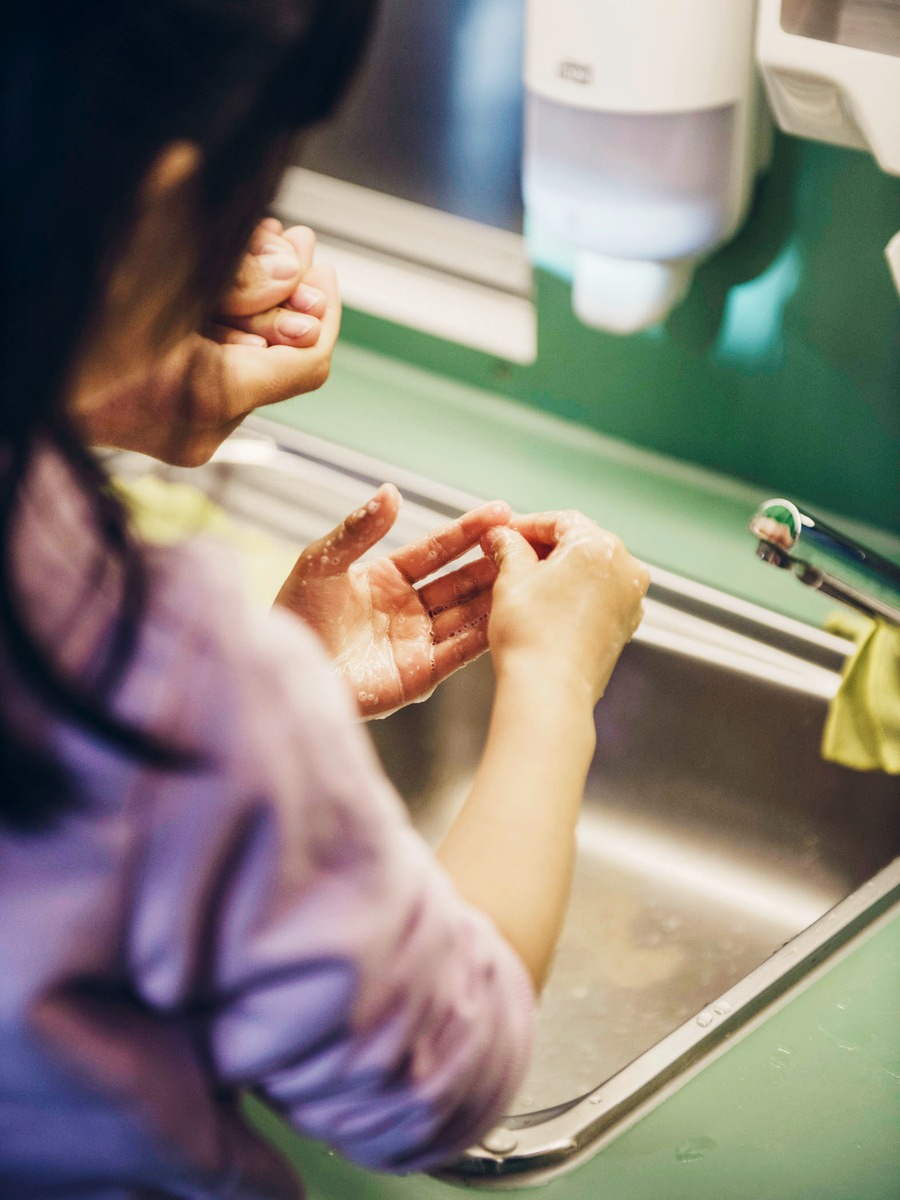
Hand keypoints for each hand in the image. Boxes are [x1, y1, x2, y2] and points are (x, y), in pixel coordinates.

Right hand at [75, 220, 339, 464]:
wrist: (17, 393)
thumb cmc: (69, 334)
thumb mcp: (141, 273)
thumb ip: (217, 254)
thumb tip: (276, 235)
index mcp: (210, 396)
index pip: (311, 361)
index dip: (326, 308)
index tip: (318, 263)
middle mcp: (207, 426)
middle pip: (281, 356)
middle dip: (290, 294)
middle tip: (293, 242)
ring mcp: (189, 434)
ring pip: (251, 363)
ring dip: (256, 307)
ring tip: (257, 251)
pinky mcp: (172, 428)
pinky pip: (220, 374)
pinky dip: (224, 331)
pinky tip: (217, 290)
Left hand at [275, 486, 512, 716]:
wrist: (284, 670)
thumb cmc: (294, 616)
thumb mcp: (322, 563)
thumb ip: (359, 529)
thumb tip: (391, 491)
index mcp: (385, 578)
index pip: (437, 549)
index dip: (467, 531)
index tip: (501, 511)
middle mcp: (406, 610)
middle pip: (460, 581)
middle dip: (493, 563)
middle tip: (528, 542)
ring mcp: (416, 642)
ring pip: (467, 614)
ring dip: (496, 596)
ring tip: (530, 576)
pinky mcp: (419, 675)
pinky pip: (459, 651)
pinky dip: (484, 635)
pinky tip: (509, 616)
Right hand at [482, 511, 649, 704]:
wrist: (550, 691)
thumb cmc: (531, 633)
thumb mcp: (511, 579)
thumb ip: (509, 548)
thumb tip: (503, 536)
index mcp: (599, 545)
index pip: (560, 521)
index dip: (525, 525)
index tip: (502, 534)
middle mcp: (625, 568)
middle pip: (580, 543)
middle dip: (543, 548)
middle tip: (508, 555)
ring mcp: (630, 600)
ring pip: (590, 572)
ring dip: (559, 572)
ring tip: (523, 583)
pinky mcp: (625, 627)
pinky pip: (598, 599)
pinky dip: (574, 596)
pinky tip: (545, 606)